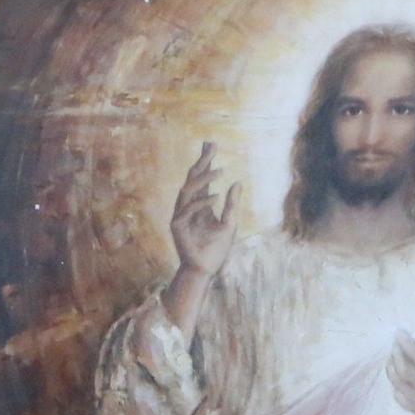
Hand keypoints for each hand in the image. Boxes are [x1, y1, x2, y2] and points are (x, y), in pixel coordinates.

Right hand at [168, 144, 238, 281]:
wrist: (205, 269)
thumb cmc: (216, 249)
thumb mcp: (229, 223)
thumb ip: (232, 204)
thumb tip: (237, 182)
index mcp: (200, 205)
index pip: (201, 179)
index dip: (206, 162)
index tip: (211, 145)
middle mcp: (188, 207)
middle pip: (193, 179)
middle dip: (202, 162)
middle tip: (212, 146)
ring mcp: (180, 215)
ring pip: (188, 190)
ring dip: (203, 178)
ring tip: (220, 169)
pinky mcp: (177, 226)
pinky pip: (189, 209)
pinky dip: (202, 201)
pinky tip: (216, 195)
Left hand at [388, 336, 414, 414]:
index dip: (405, 343)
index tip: (399, 333)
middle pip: (402, 369)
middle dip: (396, 354)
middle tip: (395, 345)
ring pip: (398, 385)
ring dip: (391, 370)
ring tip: (391, 360)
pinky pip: (401, 400)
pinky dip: (395, 389)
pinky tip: (396, 382)